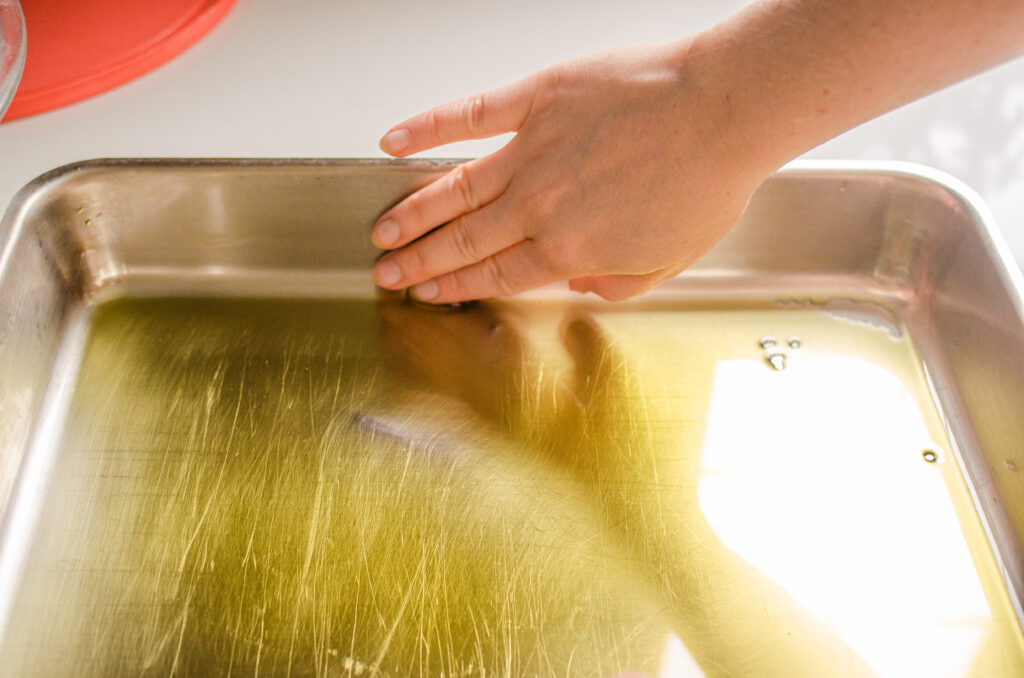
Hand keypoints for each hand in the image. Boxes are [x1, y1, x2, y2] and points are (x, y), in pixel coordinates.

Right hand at [372, 41, 767, 302]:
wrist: (725, 109)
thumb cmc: (707, 178)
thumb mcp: (669, 260)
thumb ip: (616, 284)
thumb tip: (579, 288)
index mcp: (570, 248)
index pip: (497, 276)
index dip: (456, 287)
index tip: (428, 293)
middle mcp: (540, 207)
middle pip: (464, 241)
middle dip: (419, 262)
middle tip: (386, 272)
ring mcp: (532, 151)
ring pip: (454, 190)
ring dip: (412, 214)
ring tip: (381, 231)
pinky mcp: (536, 100)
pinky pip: (468, 116)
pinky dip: (426, 128)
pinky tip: (394, 142)